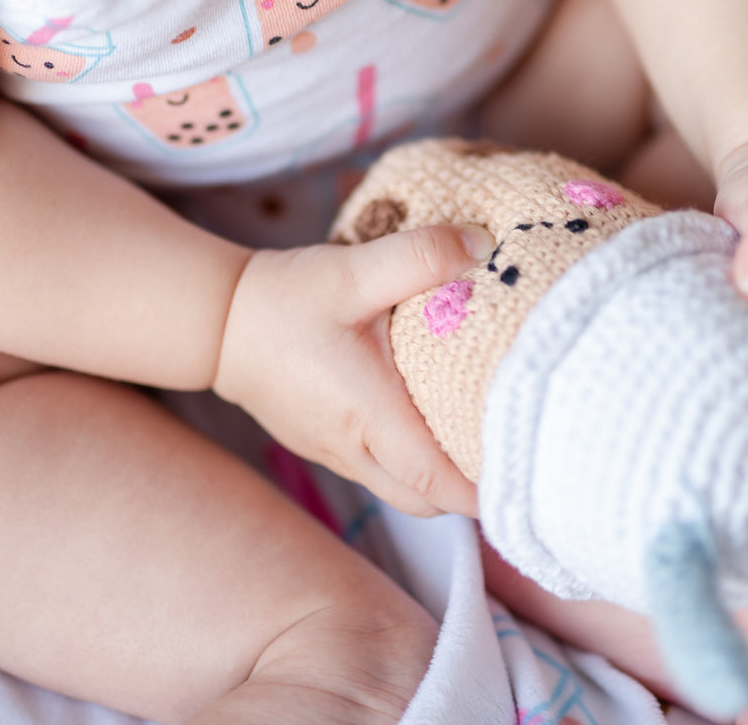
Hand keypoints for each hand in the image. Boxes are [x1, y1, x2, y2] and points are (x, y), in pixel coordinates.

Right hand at [213, 223, 491, 517]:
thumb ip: (418, 256)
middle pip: (424, 502)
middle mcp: (351, 448)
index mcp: (367, 415)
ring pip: (401, 491)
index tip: (530, 474)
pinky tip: (426, 419)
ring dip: (439, 478)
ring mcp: (333, 452)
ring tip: (477, 435)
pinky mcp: (322, 443)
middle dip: (470, 490)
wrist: (217, 320)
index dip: (485, 492)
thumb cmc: (283, 298)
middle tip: (510, 448)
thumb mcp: (352, 270)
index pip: (435, 483)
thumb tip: (484, 246)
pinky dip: (408, 462)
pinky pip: (376, 470)